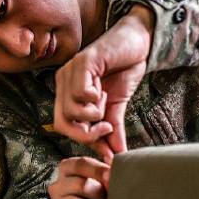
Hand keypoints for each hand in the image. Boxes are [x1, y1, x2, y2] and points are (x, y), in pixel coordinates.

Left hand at [54, 5, 154, 162]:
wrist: (137, 42)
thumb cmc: (124, 69)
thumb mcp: (117, 106)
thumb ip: (113, 130)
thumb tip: (116, 156)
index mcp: (67, 92)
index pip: (63, 126)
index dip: (84, 139)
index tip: (106, 141)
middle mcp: (63, 82)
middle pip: (61, 123)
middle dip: (85, 134)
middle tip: (106, 126)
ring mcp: (70, 71)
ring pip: (70, 109)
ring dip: (92, 114)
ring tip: (105, 104)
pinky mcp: (83, 62)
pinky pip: (80, 92)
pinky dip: (94, 98)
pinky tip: (103, 90)